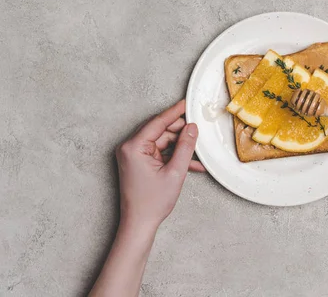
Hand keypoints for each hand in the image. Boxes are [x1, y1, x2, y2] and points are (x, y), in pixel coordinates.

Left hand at [116, 99, 204, 232]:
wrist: (139, 224)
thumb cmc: (151, 203)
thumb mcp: (175, 172)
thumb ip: (185, 147)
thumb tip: (192, 128)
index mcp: (133, 147)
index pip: (158, 122)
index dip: (175, 112)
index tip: (186, 103)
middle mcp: (130, 148)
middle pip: (160, 131)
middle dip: (180, 132)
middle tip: (198, 130)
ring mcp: (133, 156)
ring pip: (162, 142)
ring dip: (180, 147)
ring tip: (198, 152)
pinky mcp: (138, 163)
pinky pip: (159, 153)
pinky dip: (174, 156)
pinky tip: (191, 164)